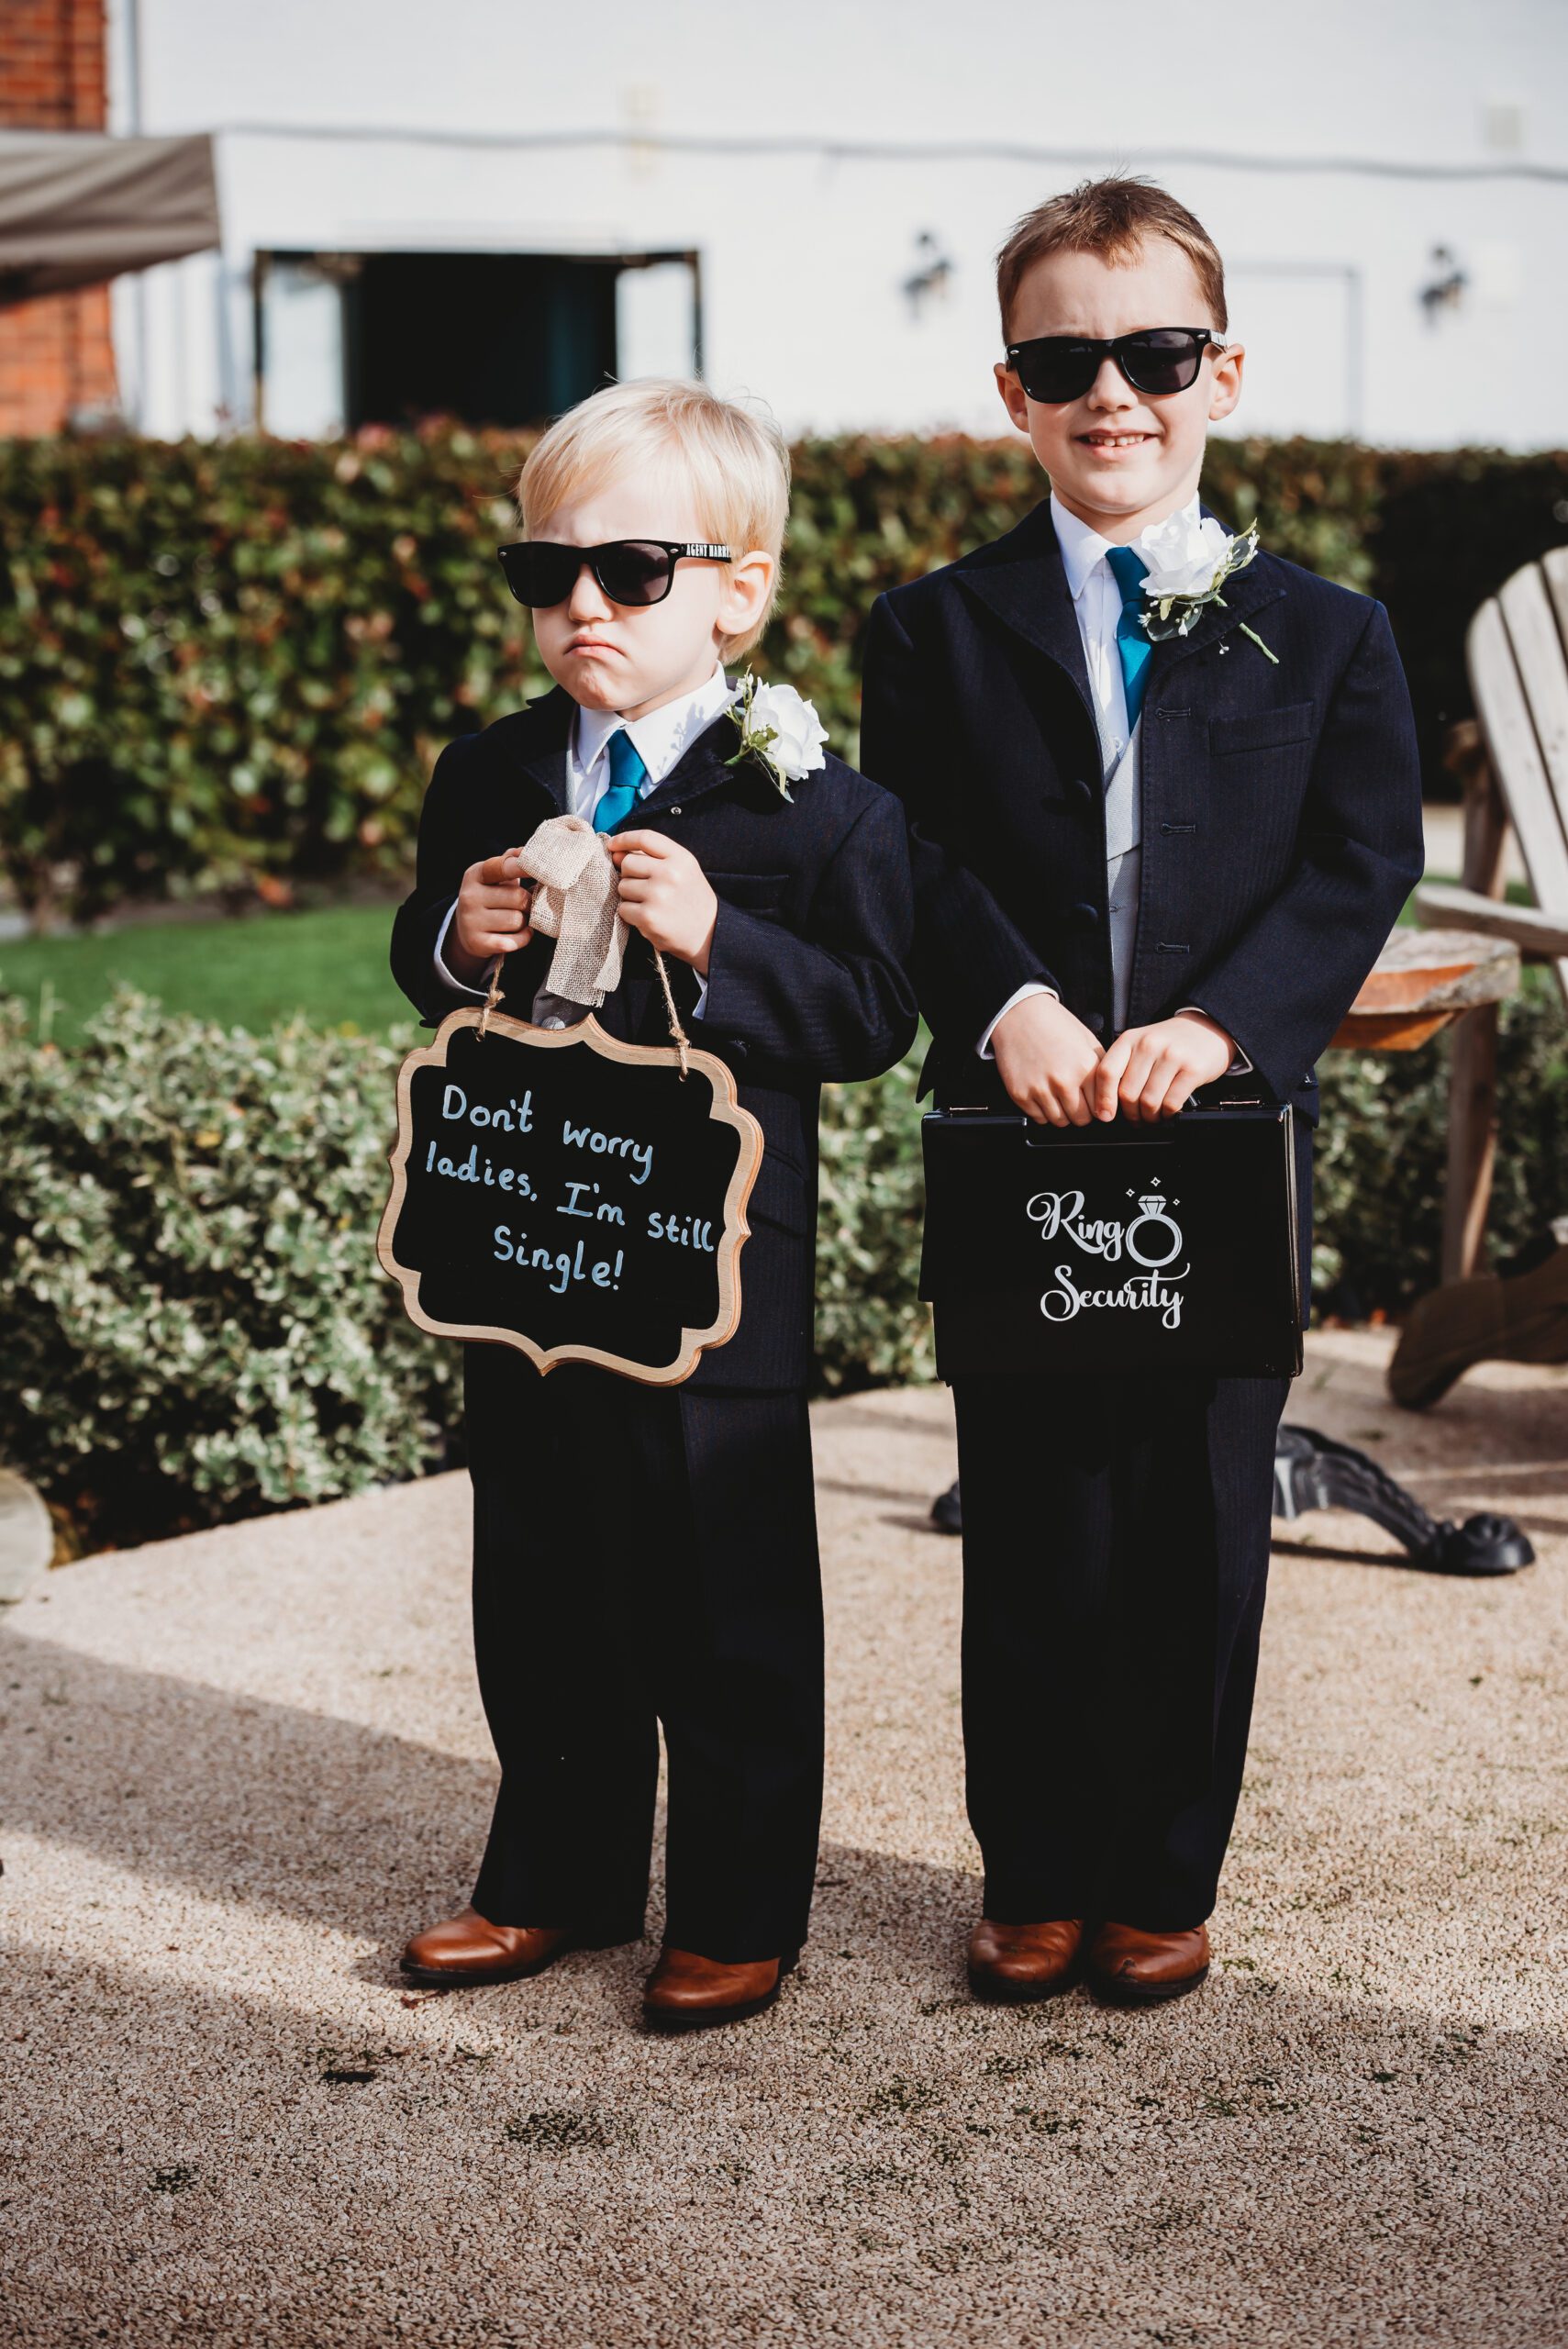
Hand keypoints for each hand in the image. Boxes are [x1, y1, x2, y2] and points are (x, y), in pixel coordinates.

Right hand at [449, 849, 534, 986]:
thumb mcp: (495, 876)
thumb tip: (527, 851)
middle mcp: (469, 896)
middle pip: (518, 898)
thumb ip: (510, 861)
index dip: (522, 867)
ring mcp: (471, 921)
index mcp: (475, 875)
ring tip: (516, 918)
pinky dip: (523, 938)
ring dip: (524, 921)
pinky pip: (515, 941)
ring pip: (518, 920)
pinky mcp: (478, 943)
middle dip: (527, 902)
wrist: (467, 929)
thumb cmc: (490, 896)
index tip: (541, 867)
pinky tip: (519, 933)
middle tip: (522, 904)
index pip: (501, 867)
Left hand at [608, 830, 718, 973]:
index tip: (613, 845)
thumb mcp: (682, 870)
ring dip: (630, 896)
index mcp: (681, 858)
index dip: (624, 839)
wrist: (709, 934)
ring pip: (622, 886)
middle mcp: (670, 873)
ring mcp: (658, 895)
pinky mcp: (648, 917)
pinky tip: (648, 917)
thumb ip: (651, 857)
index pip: (645, 838)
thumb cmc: (691, 899)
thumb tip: (615, 853)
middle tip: (646, 887)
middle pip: (628, 863)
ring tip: (650, 903)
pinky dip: (631, 914)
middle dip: (629, 875)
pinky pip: (623, 908)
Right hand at [991, 993, 1103, 1126]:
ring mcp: (1040, 1089)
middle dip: (1081, 1112)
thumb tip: (1112, 1094)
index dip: (1098, 1105)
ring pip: (1060, 1121)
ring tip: (1058, 1094)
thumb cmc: (1055, 1025)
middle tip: (1075, 1098)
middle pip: (1081, 1119)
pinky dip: (1042, 1111)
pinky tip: (1043, 1093)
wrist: (1020, 1015)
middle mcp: (1064, 1081)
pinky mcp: (1021, 1094)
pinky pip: (1039, 1118)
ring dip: (1062, 1112)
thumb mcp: (1088, 1041)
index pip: (1100, 1107)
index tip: (1093, 1101)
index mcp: (1085, 1067)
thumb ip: (1101, 1069)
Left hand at [1089, 1011, 1234, 1123]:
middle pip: (1127, 1094)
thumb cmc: (1170, 1043)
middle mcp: (1149, 1045)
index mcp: (1130, 1039)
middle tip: (1137, 1119)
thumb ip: (1123, 1067)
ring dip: (1150, 1117)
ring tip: (1153, 1117)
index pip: (1107, 1072)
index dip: (1103, 1098)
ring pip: (1149, 1102)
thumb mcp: (1141, 1044)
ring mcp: (1172, 1056)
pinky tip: (1168, 1111)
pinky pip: (1171, 1103)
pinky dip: (1167, 1114)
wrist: (1208, 1029)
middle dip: (1131, 1114)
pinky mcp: (1192, 1069)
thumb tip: (1108, 1104)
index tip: (1105, 1115)